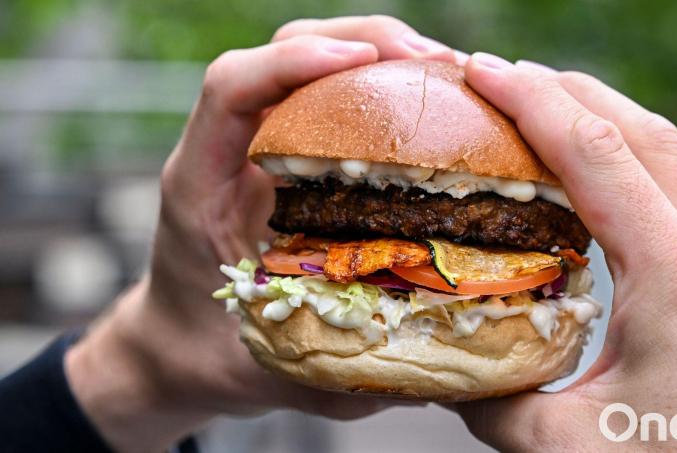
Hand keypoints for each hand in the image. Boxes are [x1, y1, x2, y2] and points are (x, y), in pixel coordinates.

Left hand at [65, 16, 457, 452]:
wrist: (179, 345)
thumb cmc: (215, 354)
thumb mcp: (271, 366)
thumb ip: (337, 371)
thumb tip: (432, 375)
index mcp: (202, 186)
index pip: (230, 89)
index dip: (293, 63)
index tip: (364, 63)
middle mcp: (228, 152)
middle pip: (280, 51)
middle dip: (362, 41)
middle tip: (438, 65)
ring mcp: (258, 148)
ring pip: (308, 62)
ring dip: (378, 52)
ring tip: (446, 74)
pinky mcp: (287, 154)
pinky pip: (328, 96)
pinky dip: (378, 84)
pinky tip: (426, 101)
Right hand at [454, 53, 676, 450]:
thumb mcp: (567, 448)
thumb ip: (493, 401)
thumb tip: (444, 370)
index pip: (596, 155)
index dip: (532, 103)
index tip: (482, 73)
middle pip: (641, 131)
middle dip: (565, 90)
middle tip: (499, 77)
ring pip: (667, 153)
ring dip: (600, 118)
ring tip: (539, 107)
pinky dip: (627, 160)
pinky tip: (590, 176)